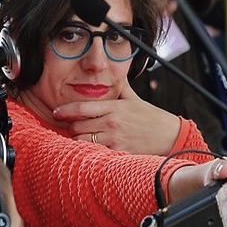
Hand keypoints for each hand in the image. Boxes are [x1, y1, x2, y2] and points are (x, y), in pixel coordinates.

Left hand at [52, 82, 180, 154]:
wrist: (170, 135)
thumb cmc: (152, 118)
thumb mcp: (135, 99)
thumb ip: (120, 87)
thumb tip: (115, 73)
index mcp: (114, 107)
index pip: (81, 108)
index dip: (64, 111)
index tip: (56, 112)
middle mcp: (112, 123)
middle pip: (77, 127)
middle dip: (71, 127)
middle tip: (73, 127)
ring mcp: (115, 139)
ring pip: (82, 142)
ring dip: (79, 140)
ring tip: (83, 138)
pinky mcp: (119, 152)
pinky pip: (95, 153)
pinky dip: (90, 151)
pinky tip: (93, 148)